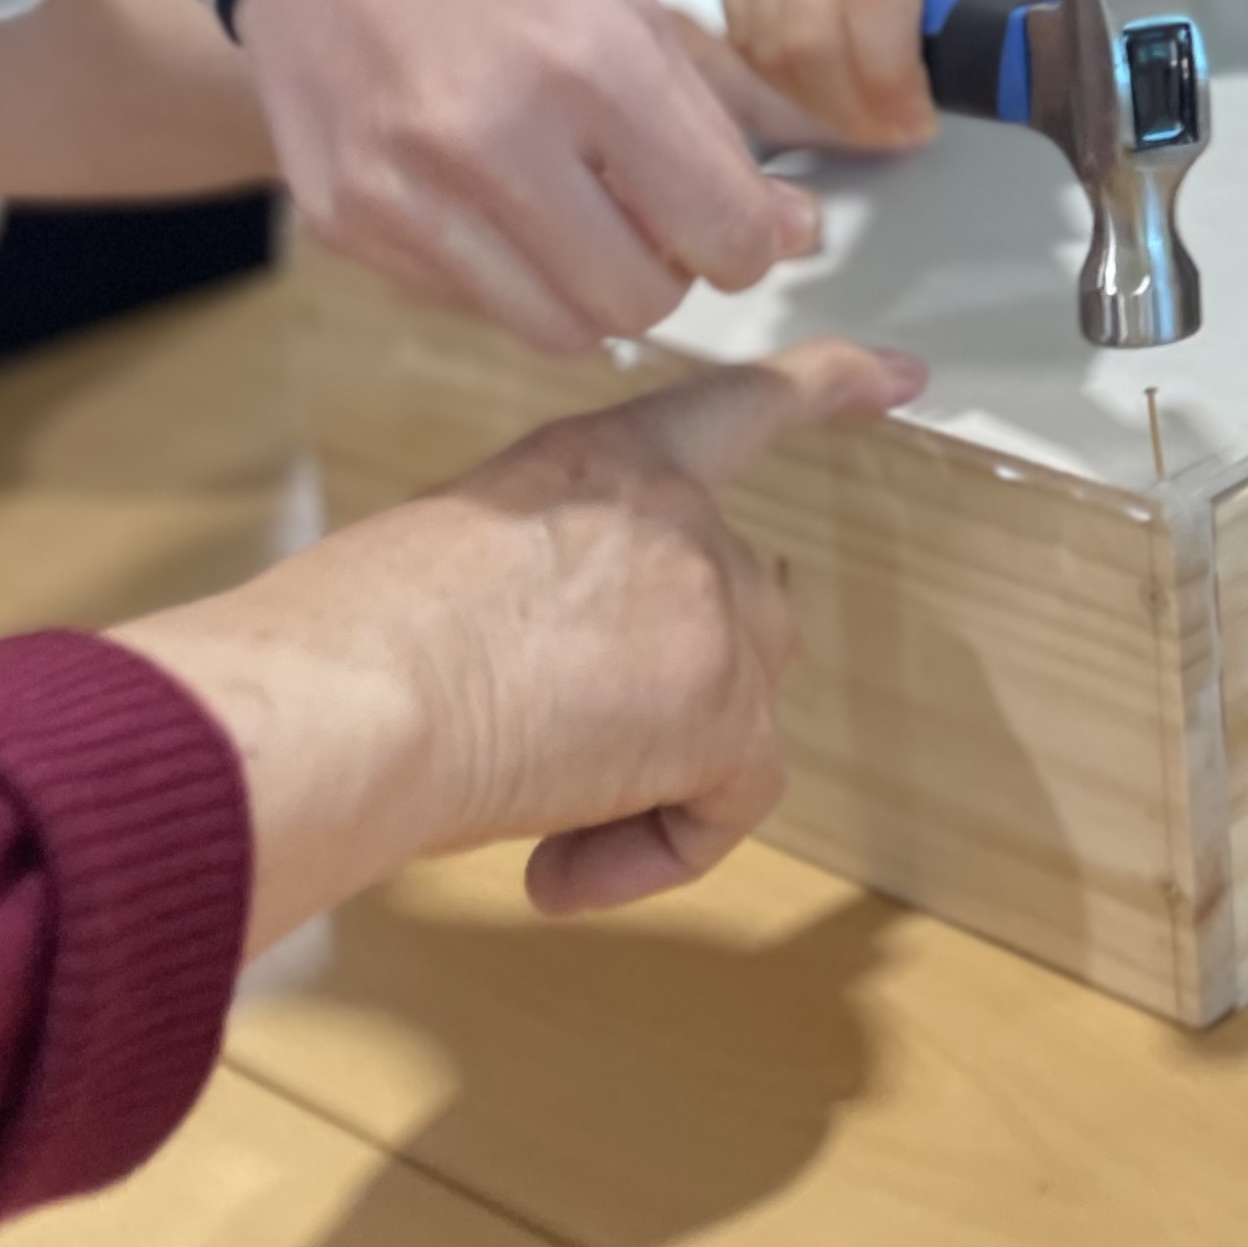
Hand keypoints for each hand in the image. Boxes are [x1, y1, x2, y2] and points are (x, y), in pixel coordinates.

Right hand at [11, 0, 815, 356]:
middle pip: (639, 304)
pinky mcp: (344, 218)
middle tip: (664, 222)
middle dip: (673, 274)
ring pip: (555, 329)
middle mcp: (490, 139)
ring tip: (585, 216)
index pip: (718, 229)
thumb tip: (785, 231)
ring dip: (592, 290)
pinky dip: (508, 273)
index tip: (748, 226)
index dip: (751, 243)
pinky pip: (468, 301)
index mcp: (586, 63)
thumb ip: (705, 124)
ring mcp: (405, 190)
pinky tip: (500, 199)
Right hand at [113, 340, 920, 950]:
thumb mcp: (459, 556)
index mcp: (605, 459)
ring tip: (531, 816)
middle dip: (676, 697)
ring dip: (652, 780)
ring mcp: (717, 609)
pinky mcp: (725, 711)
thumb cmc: (347, 641)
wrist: (350, 697)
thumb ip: (555, 579)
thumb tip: (563, 677)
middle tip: (552, 756)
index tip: (900, 375)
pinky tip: (557, 870)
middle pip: (746, 614)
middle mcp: (683, 518)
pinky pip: (731, 803)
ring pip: (735, 716)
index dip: (829, 384)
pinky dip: (659, 851)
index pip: (743, 405)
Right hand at [717, 0, 1056, 151]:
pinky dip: (784, 77)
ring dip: (817, 102)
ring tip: (869, 111)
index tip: (922, 122)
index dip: (891, 78)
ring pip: (767, 45)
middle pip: (809, 32)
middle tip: (896, 133)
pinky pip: (743, 34)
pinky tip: (832, 78)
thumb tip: (1009, 90)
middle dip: (852, 108)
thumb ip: (1018, 10)